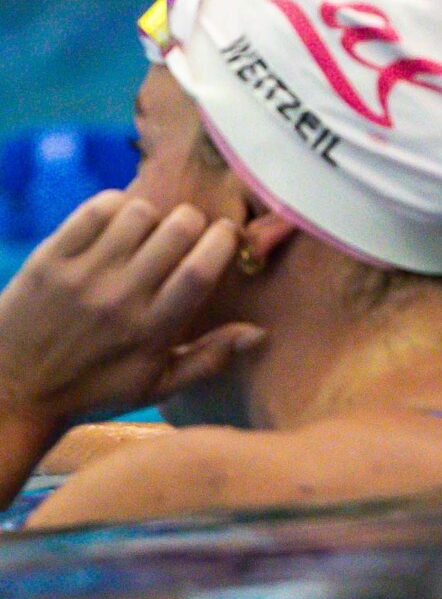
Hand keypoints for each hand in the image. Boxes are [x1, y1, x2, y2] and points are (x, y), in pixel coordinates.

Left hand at [0, 193, 255, 428]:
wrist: (10, 392)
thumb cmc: (92, 392)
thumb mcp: (155, 387)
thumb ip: (210, 359)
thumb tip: (259, 334)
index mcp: (152, 331)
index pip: (202, 268)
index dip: (223, 240)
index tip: (225, 237)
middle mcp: (120, 299)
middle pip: (177, 230)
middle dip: (193, 222)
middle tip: (187, 233)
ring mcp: (82, 277)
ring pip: (138, 212)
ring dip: (152, 215)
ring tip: (146, 232)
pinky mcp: (50, 260)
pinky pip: (94, 211)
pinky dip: (114, 206)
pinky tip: (116, 224)